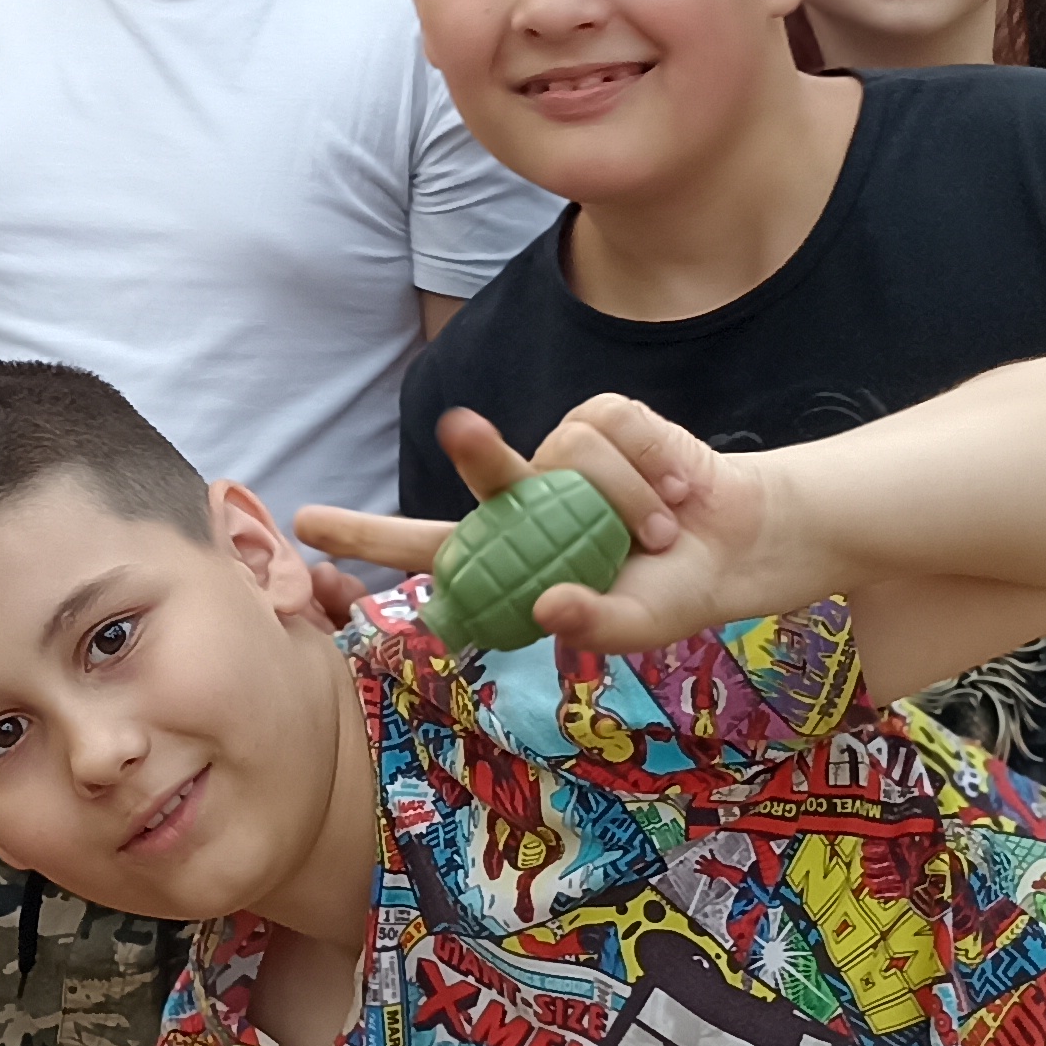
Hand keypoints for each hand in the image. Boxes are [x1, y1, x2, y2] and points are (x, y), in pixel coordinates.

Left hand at [294, 395, 820, 659]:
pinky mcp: (610, 419)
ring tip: (664, 533)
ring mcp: (566, 456)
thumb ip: (592, 624)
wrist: (741, 542)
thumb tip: (545, 609)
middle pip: (484, 463)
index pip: (427, 548)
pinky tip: (678, 494)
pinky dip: (653, 472)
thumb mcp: (634, 626)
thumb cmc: (670, 590)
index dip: (367, 536)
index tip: (304, 522)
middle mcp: (528, 498)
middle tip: (462, 427)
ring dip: (628, 504)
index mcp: (511, 557)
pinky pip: (617, 434)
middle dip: (472, 448)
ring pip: (572, 457)